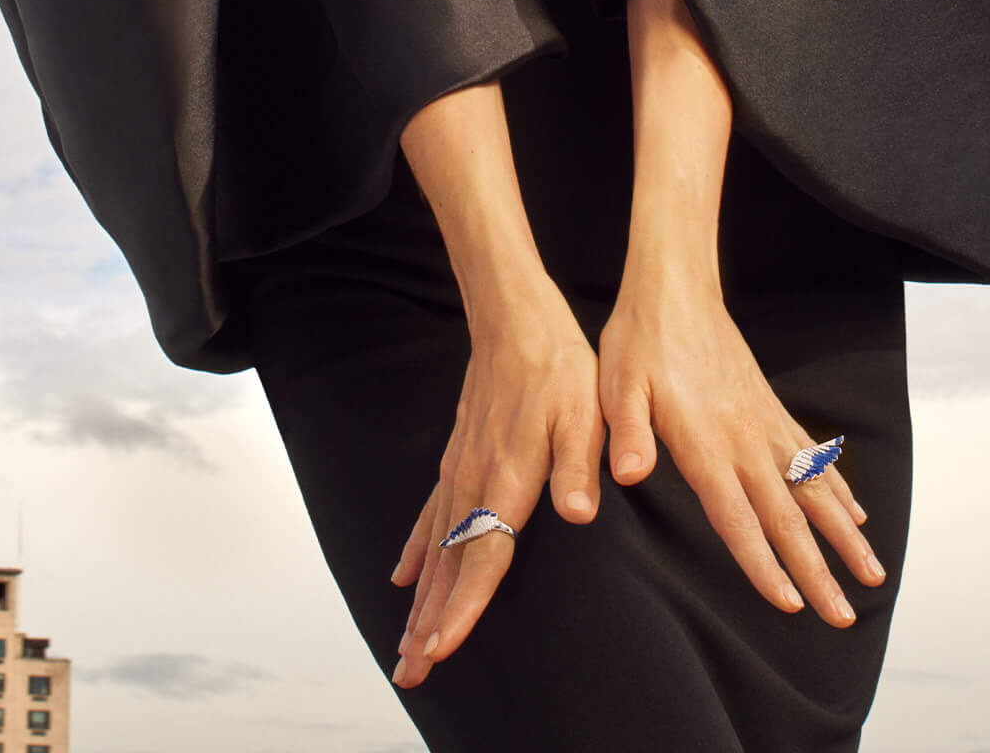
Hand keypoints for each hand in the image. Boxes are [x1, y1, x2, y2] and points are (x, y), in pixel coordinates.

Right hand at [389, 282, 602, 686]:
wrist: (514, 317)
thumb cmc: (559, 366)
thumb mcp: (585, 411)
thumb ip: (578, 464)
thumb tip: (578, 513)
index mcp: (507, 477)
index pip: (482, 555)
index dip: (463, 607)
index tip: (441, 650)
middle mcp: (474, 480)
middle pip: (449, 566)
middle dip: (430, 624)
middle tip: (409, 673)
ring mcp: (460, 469)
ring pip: (436, 548)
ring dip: (421, 600)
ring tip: (404, 646)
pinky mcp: (458, 457)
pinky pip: (430, 515)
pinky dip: (417, 551)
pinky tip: (404, 576)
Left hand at [597, 271, 884, 624]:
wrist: (676, 286)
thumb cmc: (639, 340)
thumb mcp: (616, 385)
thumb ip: (626, 432)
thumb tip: (627, 475)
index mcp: (705, 443)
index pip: (738, 516)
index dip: (764, 563)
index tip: (792, 605)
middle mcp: (744, 439)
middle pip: (787, 516)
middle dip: (818, 571)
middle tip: (844, 617)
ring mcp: (762, 422)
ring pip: (813, 489)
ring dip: (844, 534)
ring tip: (872, 575)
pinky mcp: (769, 407)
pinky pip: (811, 455)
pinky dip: (837, 487)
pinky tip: (856, 512)